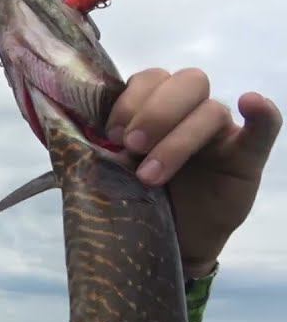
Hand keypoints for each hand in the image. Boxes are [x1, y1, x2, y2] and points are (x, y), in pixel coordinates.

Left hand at [105, 67, 280, 277]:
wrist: (165, 242)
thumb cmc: (136, 199)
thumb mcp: (109, 170)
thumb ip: (93, 145)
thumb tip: (56, 125)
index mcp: (156, 107)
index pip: (149, 79)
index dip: (130, 100)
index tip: (111, 134)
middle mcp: (190, 112)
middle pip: (184, 82)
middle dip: (154, 112)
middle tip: (130, 147)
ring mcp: (220, 132)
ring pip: (209, 111)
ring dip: (177, 140)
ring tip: (150, 176)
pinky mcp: (246, 156)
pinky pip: (265, 127)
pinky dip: (262, 113)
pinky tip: (250, 103)